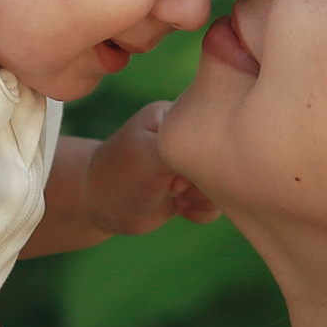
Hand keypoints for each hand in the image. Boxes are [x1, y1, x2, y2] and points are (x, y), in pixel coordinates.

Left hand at [84, 102, 218, 236]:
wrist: (100, 205)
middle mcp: (191, 136)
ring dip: (201, 198)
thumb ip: (190, 148)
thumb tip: (224, 156)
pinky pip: (216, 203)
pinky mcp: (194, 188)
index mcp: (183, 114)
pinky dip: (199, 211)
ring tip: (174, 196)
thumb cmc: (122, 174)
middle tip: (174, 184)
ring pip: (225, 183)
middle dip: (204, 180)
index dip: (207, 153)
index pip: (220, 127)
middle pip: (226, 159)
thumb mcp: (153, 154)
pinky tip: (178, 208)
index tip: (178, 166)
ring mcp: (194, 163)